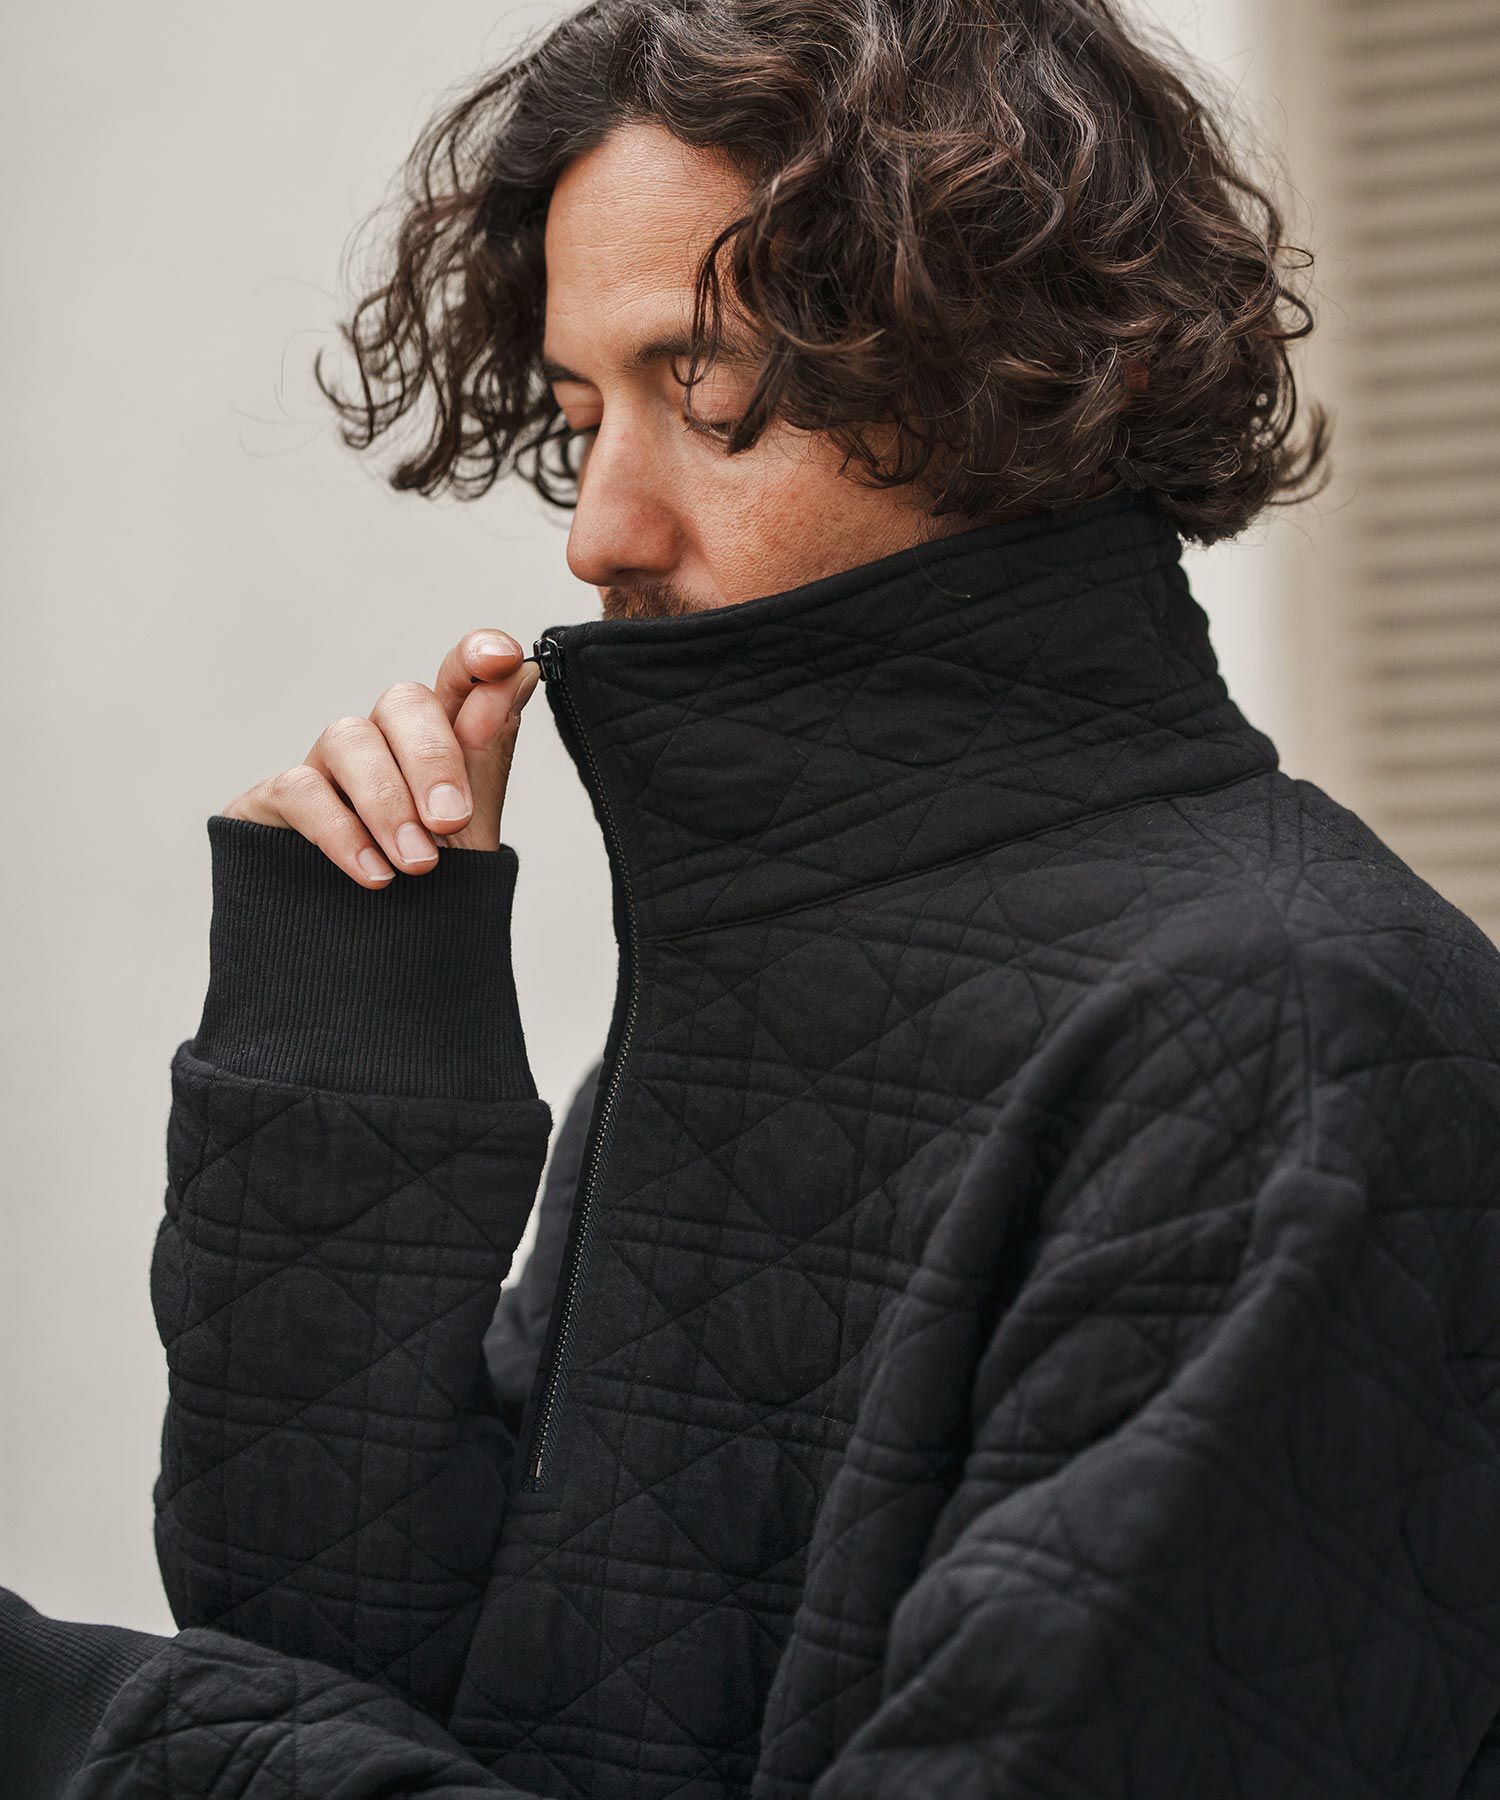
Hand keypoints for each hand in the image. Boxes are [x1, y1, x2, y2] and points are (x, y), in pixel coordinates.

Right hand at [218, 630, 541, 884]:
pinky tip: (373, 875)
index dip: (476, 657)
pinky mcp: (273, 802)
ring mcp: (325, 768)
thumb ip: (487, 752)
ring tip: (416, 865)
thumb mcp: (472, 831)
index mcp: (436, 740)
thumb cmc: (426, 896)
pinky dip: (341, 831)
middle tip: (451, 820)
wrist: (373, 975)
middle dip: (433, 757)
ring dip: (388, 802)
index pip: (458, 676)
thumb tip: (520, 673)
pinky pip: (301, 790)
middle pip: (403, 701)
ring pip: (350, 738)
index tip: (501, 658)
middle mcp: (381, 742)